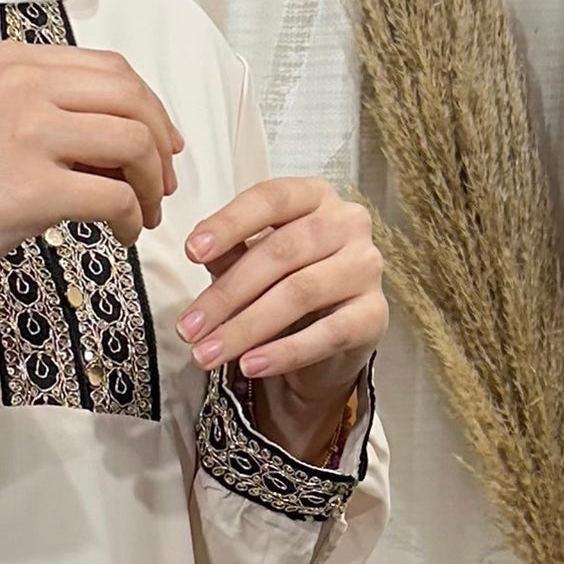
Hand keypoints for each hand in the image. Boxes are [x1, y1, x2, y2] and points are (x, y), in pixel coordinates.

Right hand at [0, 42, 182, 302]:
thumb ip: (47, 110)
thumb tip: (122, 137)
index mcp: (12, 62)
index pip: (110, 68)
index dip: (150, 107)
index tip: (162, 144)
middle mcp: (21, 86)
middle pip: (131, 99)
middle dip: (161, 145)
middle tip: (163, 185)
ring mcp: (27, 134)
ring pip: (133, 143)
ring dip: (152, 185)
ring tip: (144, 214)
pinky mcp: (32, 190)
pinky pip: (114, 197)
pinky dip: (132, 219)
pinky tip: (123, 236)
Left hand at [177, 177, 385, 451]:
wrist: (330, 337)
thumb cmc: (285, 283)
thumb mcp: (251, 262)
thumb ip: (230, 251)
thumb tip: (200, 249)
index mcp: (314, 197)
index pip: (271, 199)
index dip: (230, 223)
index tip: (192, 252)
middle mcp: (348, 223)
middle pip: (281, 252)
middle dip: (227, 294)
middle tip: (188, 328)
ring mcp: (367, 267)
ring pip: (300, 293)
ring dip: (246, 327)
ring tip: (206, 354)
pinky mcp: (375, 314)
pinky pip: (328, 333)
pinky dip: (284, 352)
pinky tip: (250, 365)